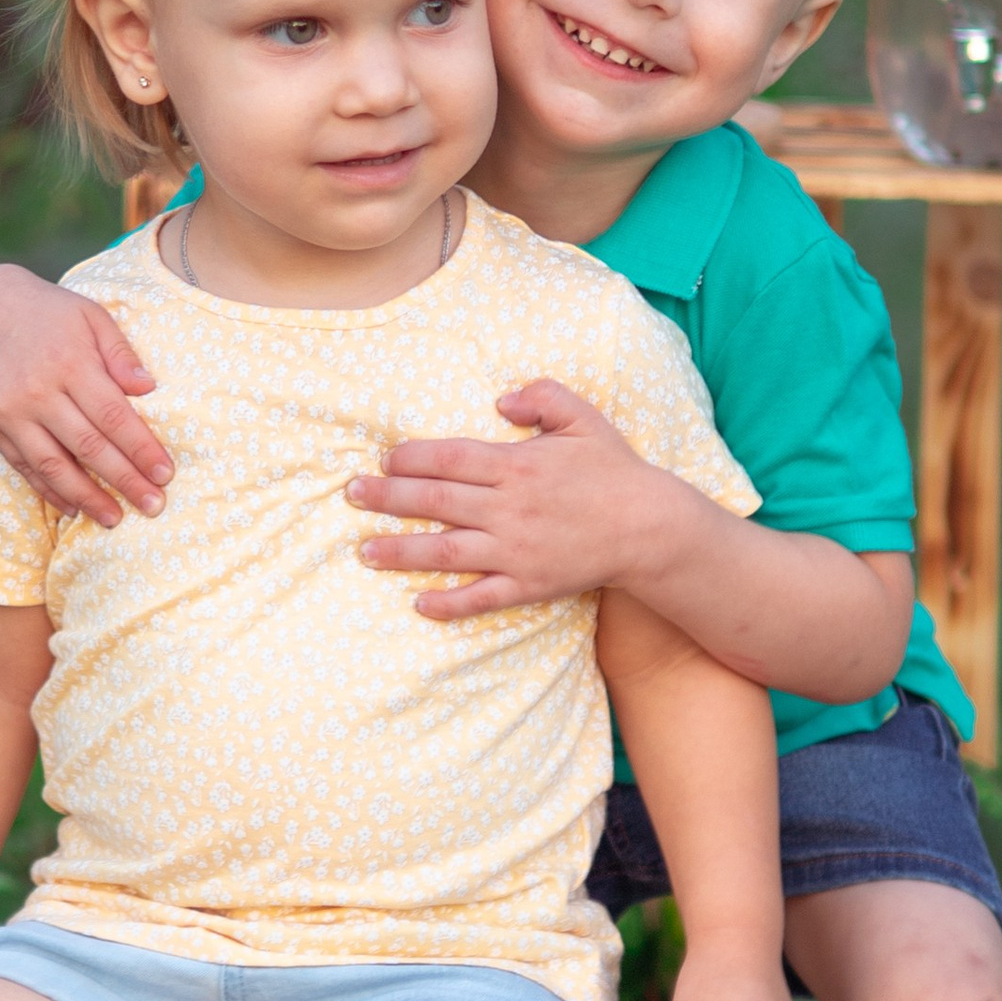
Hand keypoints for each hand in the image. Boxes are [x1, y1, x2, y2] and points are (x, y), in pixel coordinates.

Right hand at [0, 264, 170, 524]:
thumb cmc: (48, 311)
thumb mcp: (90, 315)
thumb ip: (119, 352)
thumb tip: (148, 388)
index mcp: (68, 362)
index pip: (114, 417)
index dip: (141, 450)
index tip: (165, 475)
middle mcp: (37, 392)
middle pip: (89, 447)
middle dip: (125, 481)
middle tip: (153, 507)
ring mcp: (10, 412)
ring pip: (54, 466)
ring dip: (88, 497)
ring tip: (114, 519)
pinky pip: (23, 466)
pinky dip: (49, 490)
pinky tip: (73, 506)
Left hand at [349, 378, 677, 616]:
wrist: (651, 527)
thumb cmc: (614, 470)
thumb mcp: (583, 418)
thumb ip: (541, 397)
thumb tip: (499, 399)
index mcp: (517, 465)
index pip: (449, 458)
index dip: (410, 458)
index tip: (384, 458)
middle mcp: (509, 508)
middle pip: (435, 500)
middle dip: (387, 498)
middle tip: (351, 496)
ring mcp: (517, 550)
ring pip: (447, 550)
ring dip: (401, 550)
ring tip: (364, 550)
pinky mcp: (529, 583)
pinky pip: (482, 597)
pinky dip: (450, 603)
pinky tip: (419, 603)